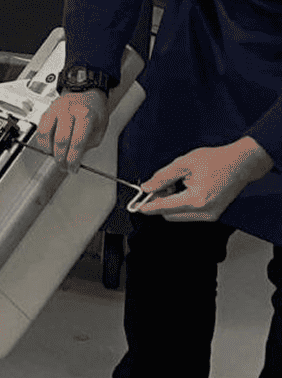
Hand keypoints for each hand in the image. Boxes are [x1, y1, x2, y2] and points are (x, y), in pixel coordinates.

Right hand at [34, 91, 109, 171]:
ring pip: (46, 134)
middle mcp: (69, 110)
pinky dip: (42, 141)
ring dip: (49, 150)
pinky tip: (48, 147)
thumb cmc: (94, 111)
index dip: (73, 159)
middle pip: (61, 140)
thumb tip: (74, 159)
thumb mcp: (99, 129)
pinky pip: (40, 129)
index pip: (77, 142)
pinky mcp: (47, 110)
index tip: (73, 168)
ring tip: (54, 156)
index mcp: (86, 115)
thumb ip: (87, 144)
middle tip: (63, 166)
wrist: (86, 93)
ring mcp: (56, 109)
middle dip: (61, 158)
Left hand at [134, 137, 274, 221]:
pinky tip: (185, 190)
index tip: (136, 206)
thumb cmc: (217, 160)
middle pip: (170, 215)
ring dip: (171, 204)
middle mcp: (205, 212)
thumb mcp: (184, 163)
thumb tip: (147, 187)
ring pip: (179, 216)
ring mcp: (211, 216)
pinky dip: (182, 205)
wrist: (241, 163)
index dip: (148, 207)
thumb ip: (162, 177)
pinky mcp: (213, 215)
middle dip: (160, 203)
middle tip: (159, 186)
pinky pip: (190, 214)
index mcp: (197, 199)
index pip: (164, 208)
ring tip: (176, 185)